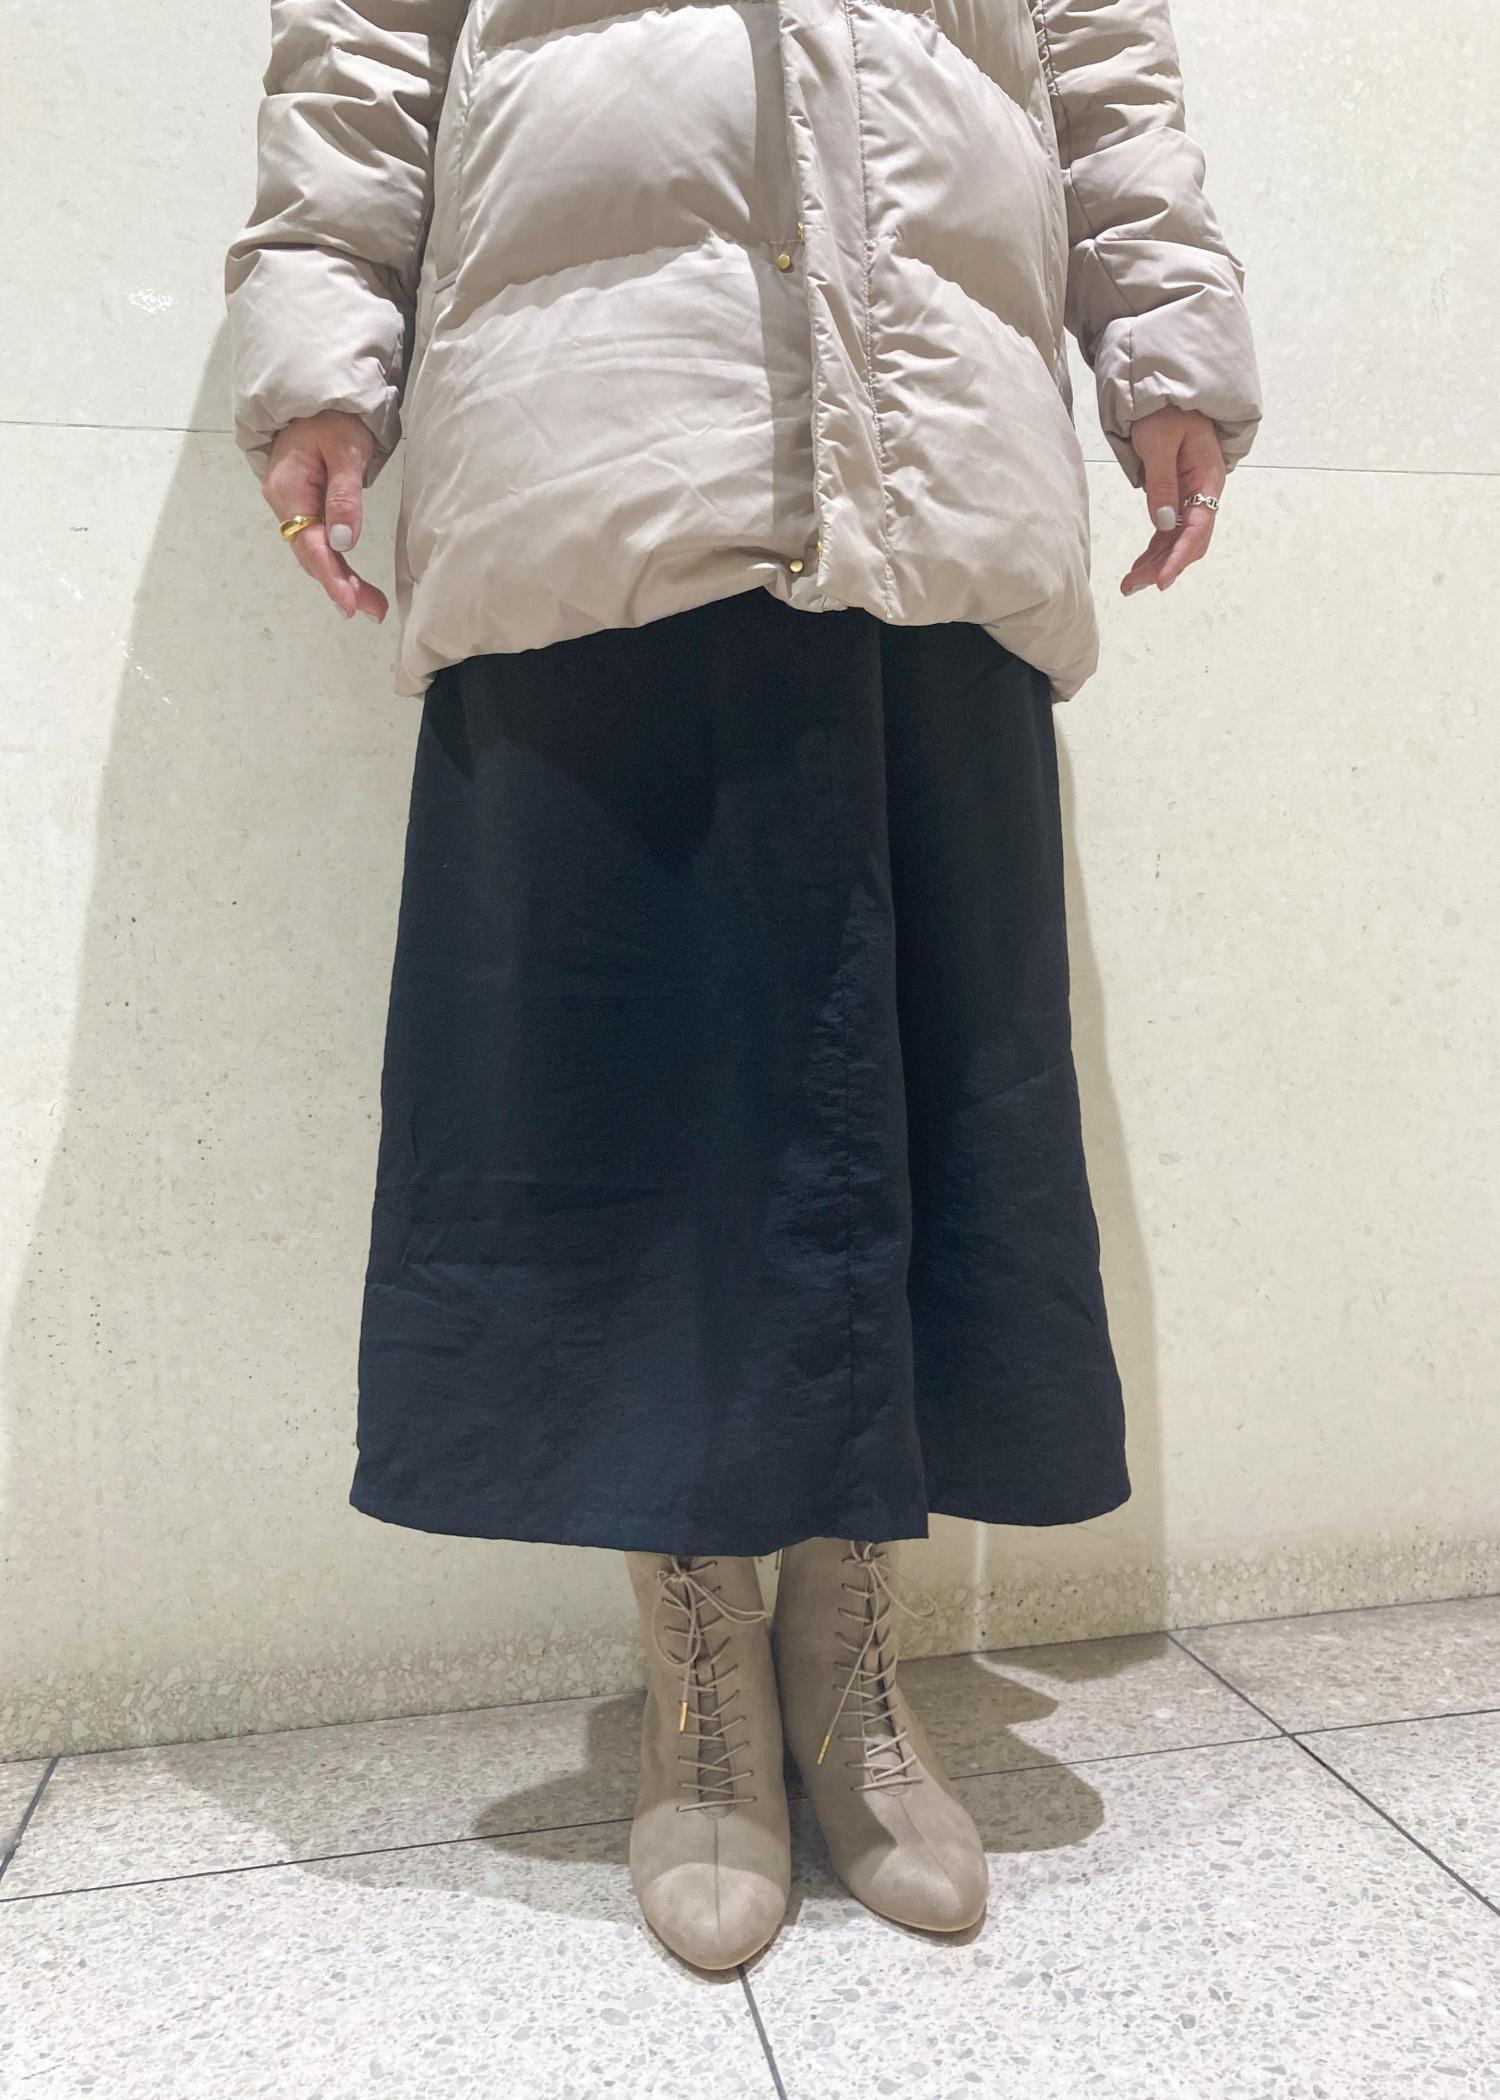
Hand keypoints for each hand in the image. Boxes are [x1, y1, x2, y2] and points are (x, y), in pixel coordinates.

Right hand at [262, 410, 388, 622]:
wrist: (316, 399)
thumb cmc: (332, 418)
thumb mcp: (345, 449)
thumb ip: (345, 495)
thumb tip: (344, 542)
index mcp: (288, 489)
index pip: (309, 542)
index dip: (330, 575)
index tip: (350, 604)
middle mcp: (285, 503)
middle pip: (312, 554)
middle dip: (341, 585)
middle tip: (374, 611)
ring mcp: (293, 507)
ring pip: (316, 552)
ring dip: (342, 579)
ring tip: (372, 606)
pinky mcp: (305, 508)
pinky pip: (319, 542)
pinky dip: (337, 564)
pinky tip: (354, 583)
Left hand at [1119, 406, 1225, 596]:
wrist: (1168, 398)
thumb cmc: (1165, 414)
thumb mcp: (1160, 443)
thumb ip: (1162, 483)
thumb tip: (1163, 523)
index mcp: (1207, 479)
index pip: (1197, 527)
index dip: (1180, 556)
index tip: (1162, 580)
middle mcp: (1203, 494)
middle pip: (1189, 540)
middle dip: (1164, 566)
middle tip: (1134, 586)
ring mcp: (1191, 498)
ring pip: (1177, 540)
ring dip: (1156, 563)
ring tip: (1129, 585)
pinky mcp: (1177, 498)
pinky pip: (1167, 531)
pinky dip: (1154, 550)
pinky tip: (1138, 567)